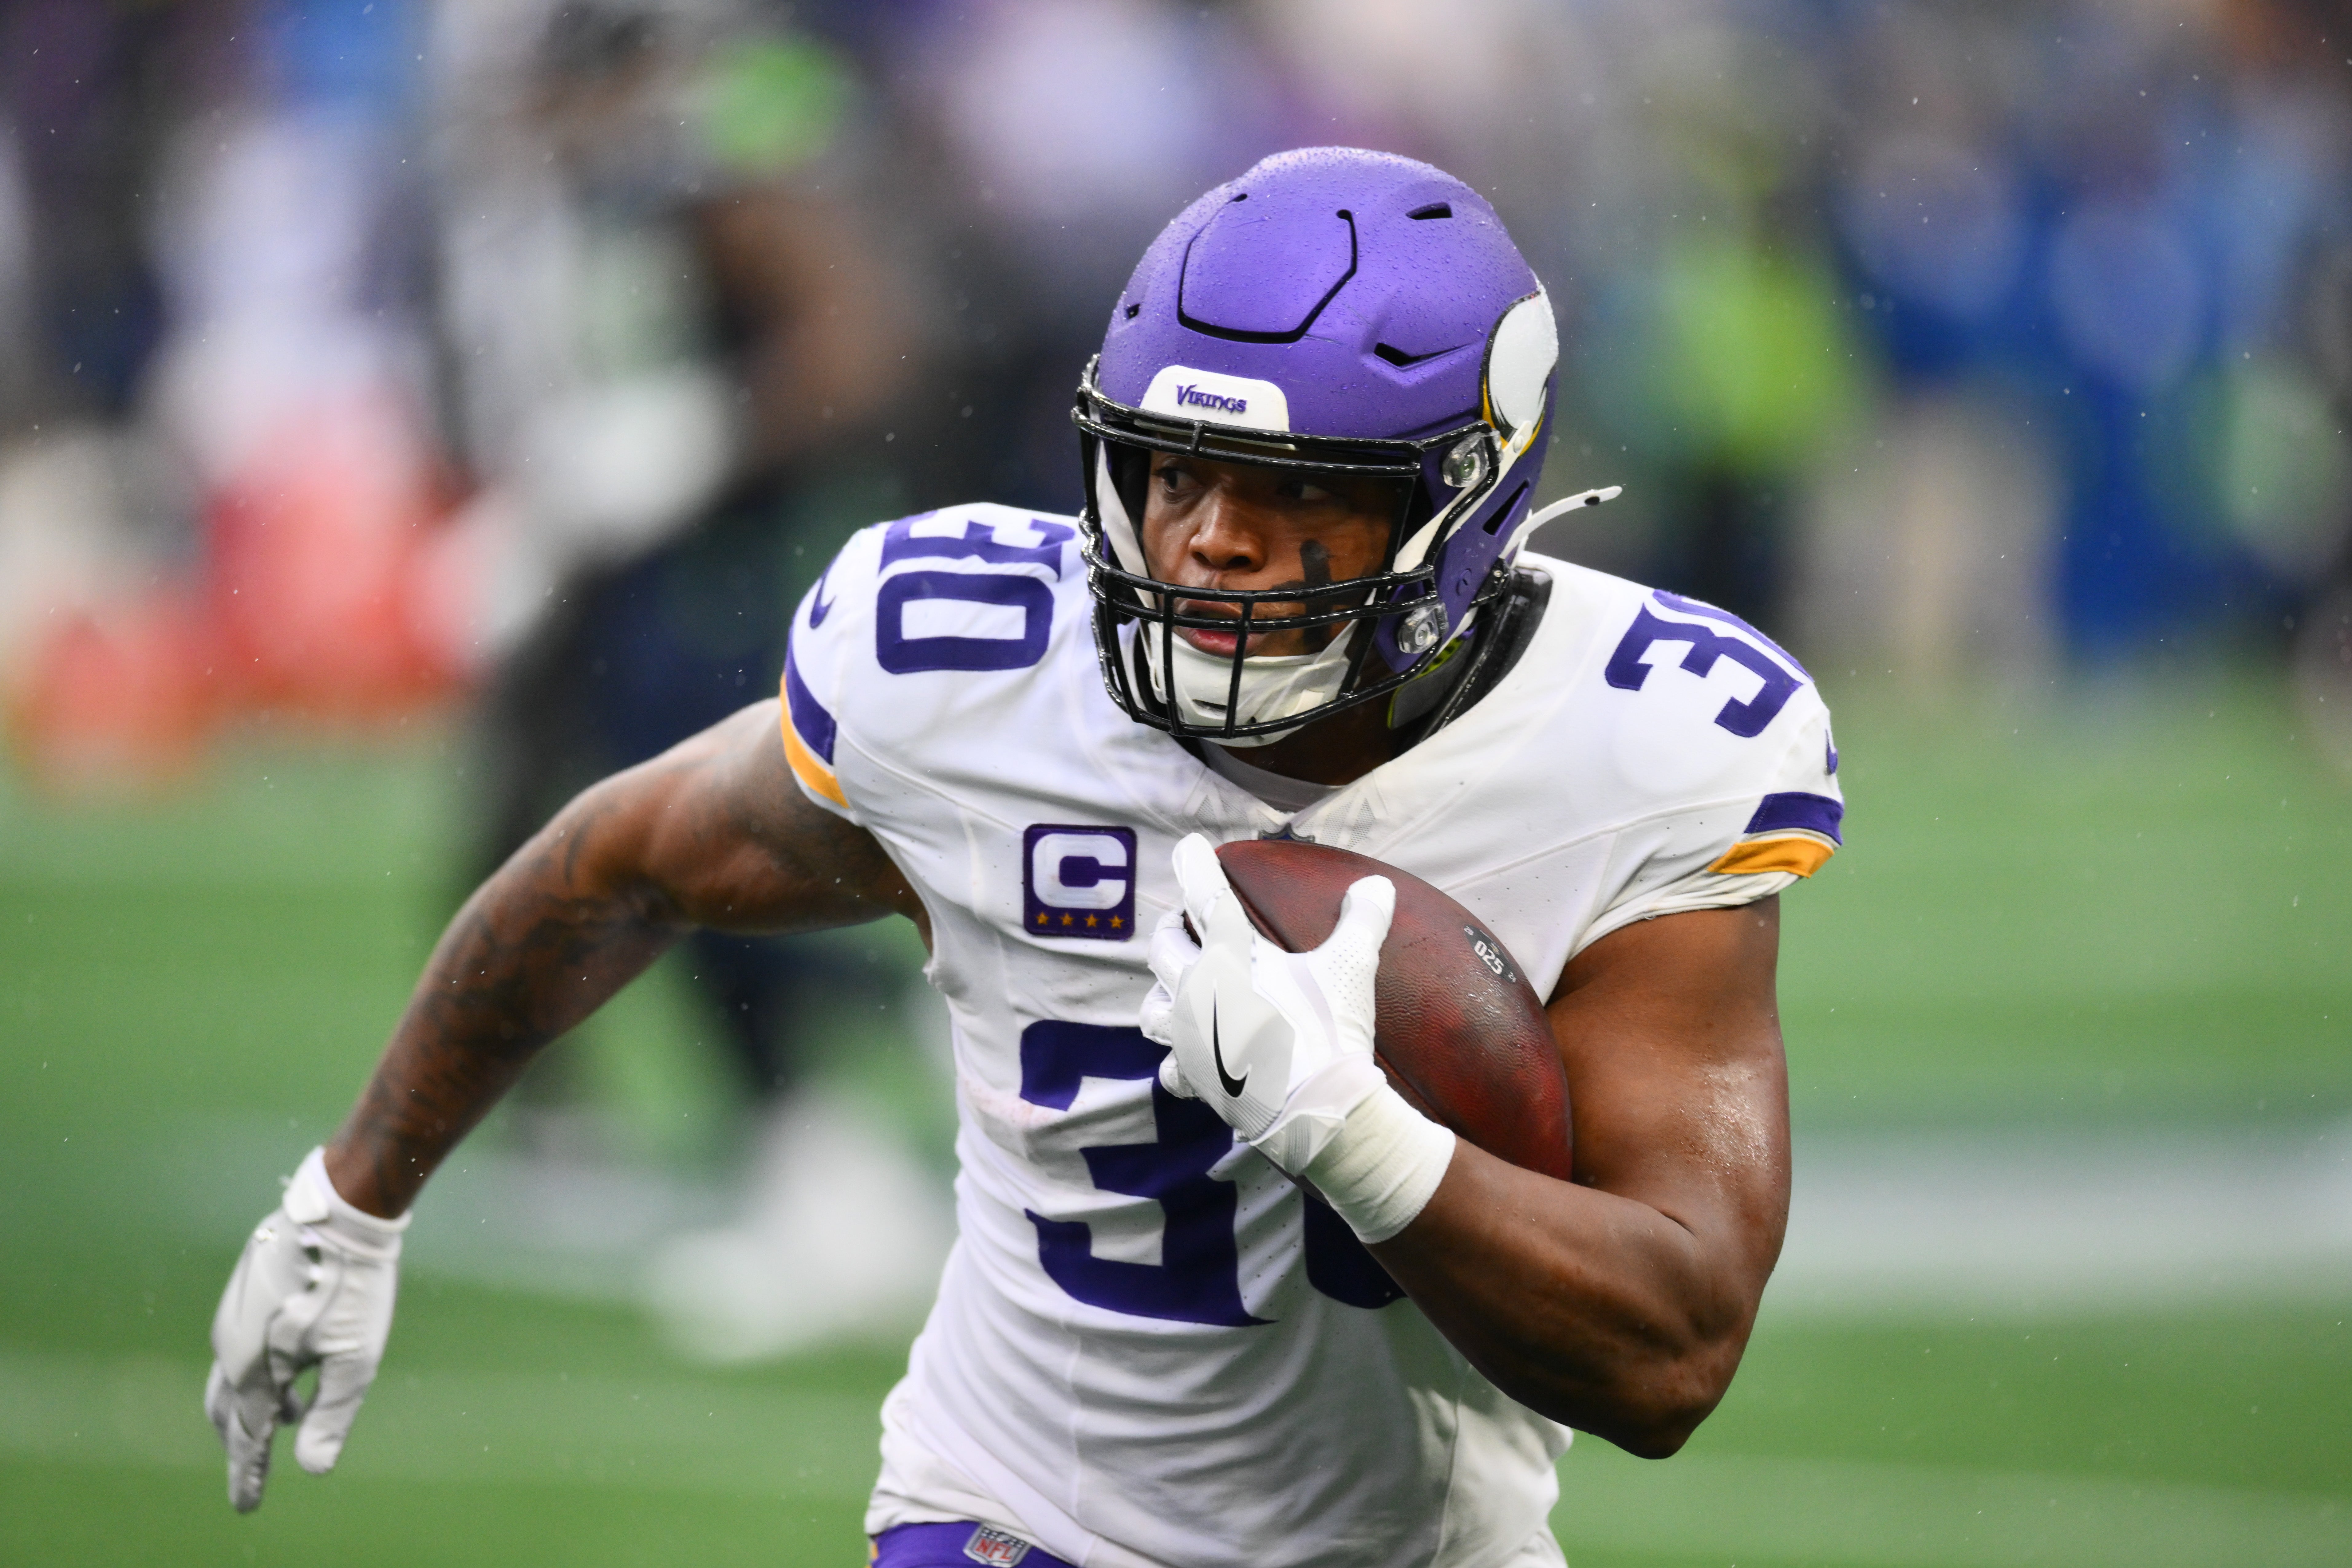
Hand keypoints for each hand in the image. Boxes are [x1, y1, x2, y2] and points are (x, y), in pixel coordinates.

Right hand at [205, 1147, 406, 1511]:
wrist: (338, 1213)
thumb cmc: (352, 1288)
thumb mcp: (353, 1360)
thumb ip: (331, 1416)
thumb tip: (313, 1469)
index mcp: (254, 1370)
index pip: (247, 1438)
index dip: (248, 1475)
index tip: (246, 1508)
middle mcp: (231, 1345)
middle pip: (228, 1412)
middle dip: (241, 1445)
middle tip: (253, 1475)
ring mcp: (234, 1316)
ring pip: (233, 1378)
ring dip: (252, 1407)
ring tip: (284, 1422)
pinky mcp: (245, 1292)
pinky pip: (241, 1346)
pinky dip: (258, 1373)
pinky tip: (287, 1372)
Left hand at [1141, 833, 1395, 1173]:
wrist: (1315, 1109)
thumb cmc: (1328, 1031)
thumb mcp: (1351, 968)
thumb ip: (1362, 921)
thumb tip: (1377, 885)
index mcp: (1230, 956)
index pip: (1204, 896)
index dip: (1195, 866)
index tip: (1188, 846)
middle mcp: (1198, 991)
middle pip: (1164, 948)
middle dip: (1171, 929)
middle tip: (1183, 922)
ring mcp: (1190, 1036)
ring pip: (1153, 1009)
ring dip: (1163, 995)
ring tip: (1177, 990)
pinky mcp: (1195, 1077)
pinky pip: (1171, 1068)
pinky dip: (1179, 1062)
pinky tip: (1190, 1060)